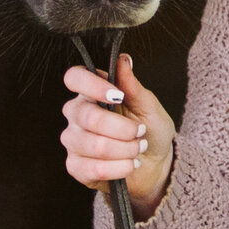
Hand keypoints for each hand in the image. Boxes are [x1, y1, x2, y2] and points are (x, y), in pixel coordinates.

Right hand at [61, 53, 176, 216]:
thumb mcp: (148, 106)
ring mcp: (73, 141)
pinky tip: (129, 165)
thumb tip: (123, 59)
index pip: (74, 78)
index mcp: (92, 93)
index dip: (92, 85)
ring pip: (94, 145)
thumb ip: (132, 85)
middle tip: (140, 133)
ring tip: (137, 149)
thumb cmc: (150, 130)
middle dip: (123, 129)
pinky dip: (119, 168)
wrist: (155, 163)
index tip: (117, 95)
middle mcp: (77, 114)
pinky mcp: (75, 166)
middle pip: (88, 116)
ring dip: (125, 150)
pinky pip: (92, 168)